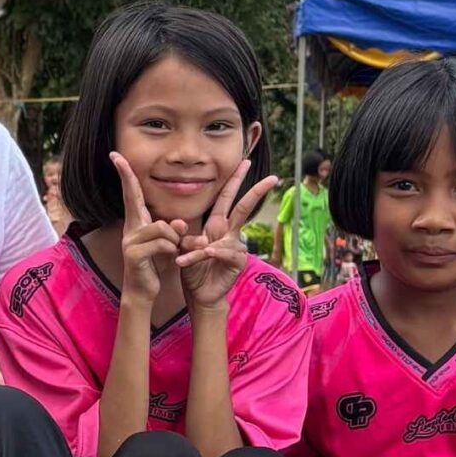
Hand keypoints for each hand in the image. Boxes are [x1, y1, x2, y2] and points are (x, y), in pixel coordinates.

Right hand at [110, 151, 182, 308]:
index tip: (115, 156)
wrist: (143, 292)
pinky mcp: (134, 254)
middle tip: (114, 155)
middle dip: (124, 175)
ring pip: (163, 227)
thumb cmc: (157, 265)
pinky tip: (169, 258)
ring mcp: (130, 240)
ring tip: (175, 251)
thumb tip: (179, 223)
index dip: (125, 175)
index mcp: (138, 222)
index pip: (132, 194)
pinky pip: (162, 243)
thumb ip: (175, 232)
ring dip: (175, 240)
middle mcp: (130, 228)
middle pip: (132, 197)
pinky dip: (172, 250)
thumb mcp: (170, 245)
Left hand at [177, 163, 280, 315]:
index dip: (235, 180)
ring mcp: (235, 247)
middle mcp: (229, 233)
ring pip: (220, 239)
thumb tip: (182, 227)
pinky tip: (202, 258)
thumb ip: (184, 237)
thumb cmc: (194, 269)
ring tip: (184, 258)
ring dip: (199, 249)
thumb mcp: (183, 249)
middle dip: (257, 191)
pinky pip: (221, 253)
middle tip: (274, 178)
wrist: (200, 294)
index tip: (245, 162)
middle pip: (244, 208)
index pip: (227, 197)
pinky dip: (207, 255)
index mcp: (217, 225)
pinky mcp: (237, 262)